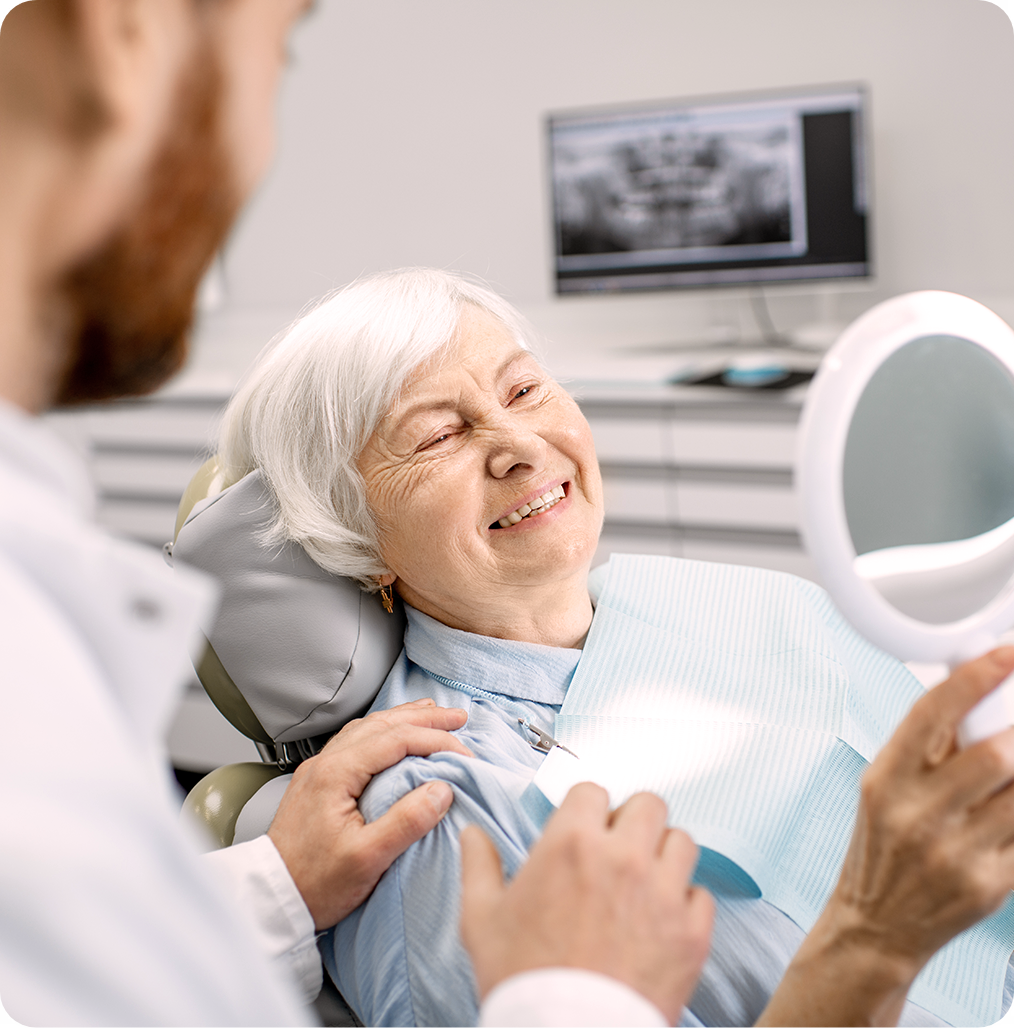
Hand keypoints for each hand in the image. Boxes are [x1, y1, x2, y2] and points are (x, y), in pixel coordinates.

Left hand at [268, 698, 471, 929]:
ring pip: (367, 729)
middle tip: (458, 718)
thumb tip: (442, 790)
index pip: (396, 739)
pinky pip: (356, 741)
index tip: (464, 753)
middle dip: (424, 718)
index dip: (435, 740)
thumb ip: (406, 821)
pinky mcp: (318, 783)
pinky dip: (384, 732)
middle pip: (382, 724)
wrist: (270, 900)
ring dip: (403, 719)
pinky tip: (393, 736)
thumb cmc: (314, 884)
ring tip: (432, 715)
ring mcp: (319, 770)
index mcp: (336, 773)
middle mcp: (325, 763)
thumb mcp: (367, 859)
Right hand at [460, 783, 713, 1024]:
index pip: (593, 790)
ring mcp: (663, 893)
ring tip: (646, 880)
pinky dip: (685, 904)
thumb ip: (479, 866)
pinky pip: (701, 895)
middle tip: (620, 848)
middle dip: (633, 822)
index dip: (586, 809)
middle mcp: (623, 857)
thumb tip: (472, 834)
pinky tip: (663, 920)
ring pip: (682, 842)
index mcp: (571, 843)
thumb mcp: (482, 918)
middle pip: (649, 805)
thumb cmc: (523, 980)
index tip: (584, 829)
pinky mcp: (691, 933)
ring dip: (664, 855)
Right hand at [757, 648, 1013, 1027]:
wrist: (876, 924)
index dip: (975, 676)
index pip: (933, 712)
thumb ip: (926, 749)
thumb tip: (974, 698)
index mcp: (886, 778)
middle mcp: (918, 813)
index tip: (1006, 653)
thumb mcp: (882, 788)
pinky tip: (1012, 804)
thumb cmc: (881, 848)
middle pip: (995, 754)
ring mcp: (956, 851)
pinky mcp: (991, 884)